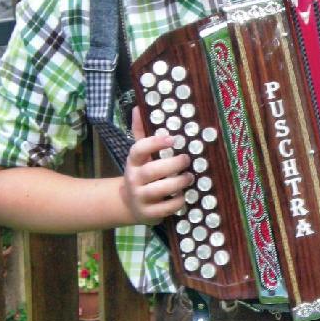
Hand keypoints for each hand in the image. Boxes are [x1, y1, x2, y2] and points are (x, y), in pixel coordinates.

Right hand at [120, 107, 192, 224]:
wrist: (130, 203)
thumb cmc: (142, 172)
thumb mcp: (140, 154)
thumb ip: (141, 132)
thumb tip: (139, 106)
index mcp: (133, 162)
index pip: (138, 149)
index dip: (155, 142)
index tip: (173, 138)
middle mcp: (133, 179)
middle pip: (151, 171)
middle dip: (173, 165)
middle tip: (187, 160)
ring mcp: (140, 197)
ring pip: (159, 190)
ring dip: (178, 183)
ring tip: (189, 177)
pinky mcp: (148, 214)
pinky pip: (165, 208)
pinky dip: (177, 201)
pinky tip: (184, 195)